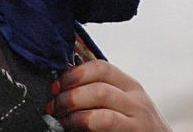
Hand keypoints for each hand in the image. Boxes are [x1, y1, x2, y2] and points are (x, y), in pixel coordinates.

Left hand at [46, 60, 171, 131]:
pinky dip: (84, 120)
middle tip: (54, 102)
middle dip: (70, 89)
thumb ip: (100, 98)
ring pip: (101, 94)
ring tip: (61, 116)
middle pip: (98, 78)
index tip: (56, 85)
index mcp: (129, 86)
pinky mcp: (136, 131)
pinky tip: (73, 126)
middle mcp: (135, 97)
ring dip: (74, 104)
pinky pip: (106, 120)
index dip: (74, 73)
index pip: (101, 66)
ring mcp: (138, 114)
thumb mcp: (122, 110)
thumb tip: (63, 92)